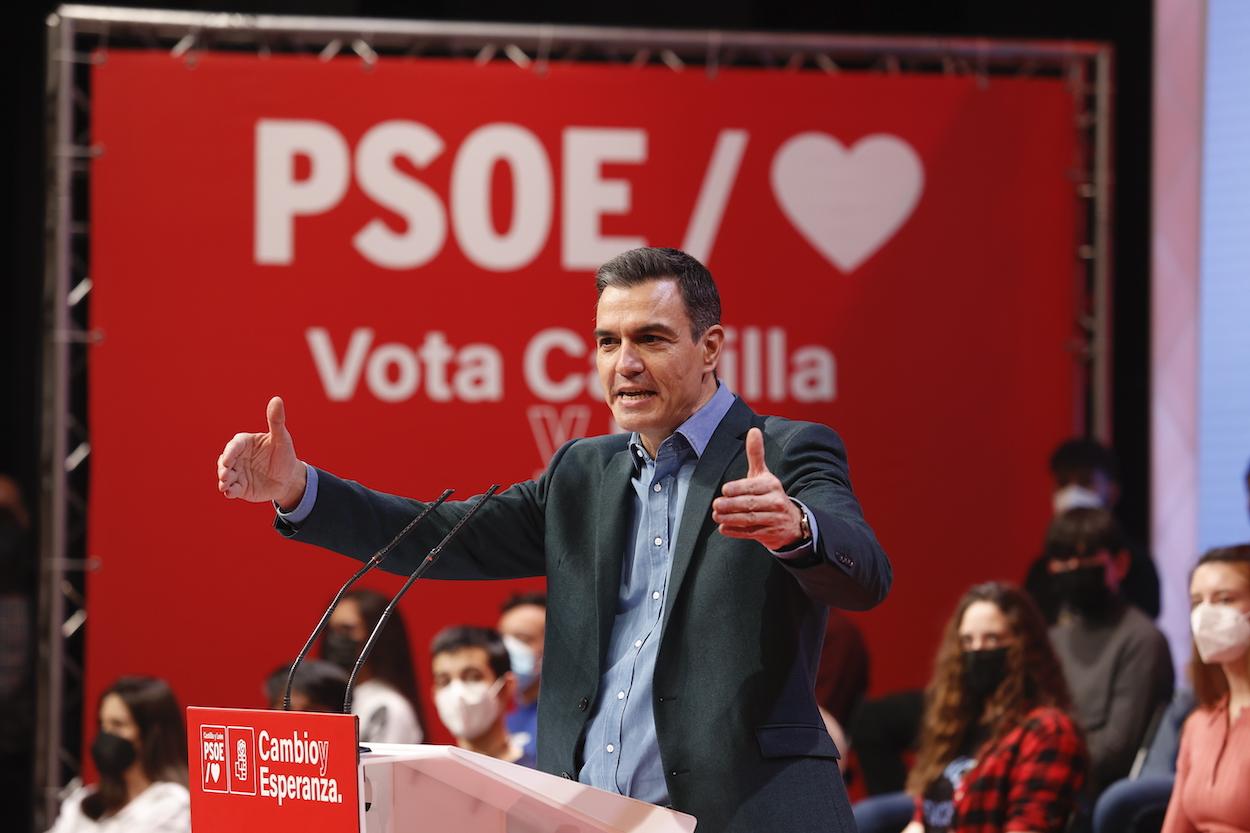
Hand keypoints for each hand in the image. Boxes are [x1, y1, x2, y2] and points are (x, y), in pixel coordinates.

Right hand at [217, 396, 305, 508]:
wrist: (288, 478)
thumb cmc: (284, 454)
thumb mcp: (281, 438)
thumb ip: (276, 421)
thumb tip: (277, 399)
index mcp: (245, 443)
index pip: (234, 445)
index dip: (230, 452)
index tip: (228, 459)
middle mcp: (237, 457)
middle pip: (225, 461)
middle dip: (223, 467)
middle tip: (225, 474)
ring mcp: (237, 472)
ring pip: (225, 475)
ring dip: (223, 480)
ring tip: (225, 484)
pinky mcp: (239, 487)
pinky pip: (231, 489)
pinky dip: (229, 491)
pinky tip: (230, 493)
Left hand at [712, 427, 805, 550]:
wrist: (792, 523)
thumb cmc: (770, 495)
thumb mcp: (764, 475)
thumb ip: (756, 455)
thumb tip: (753, 430)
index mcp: (772, 485)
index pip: (754, 487)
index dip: (739, 488)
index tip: (725, 489)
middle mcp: (775, 502)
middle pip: (750, 504)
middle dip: (731, 505)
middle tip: (716, 505)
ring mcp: (774, 519)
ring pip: (750, 519)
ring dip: (731, 518)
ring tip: (716, 516)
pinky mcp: (770, 534)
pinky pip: (751, 533)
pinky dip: (736, 532)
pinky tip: (723, 528)